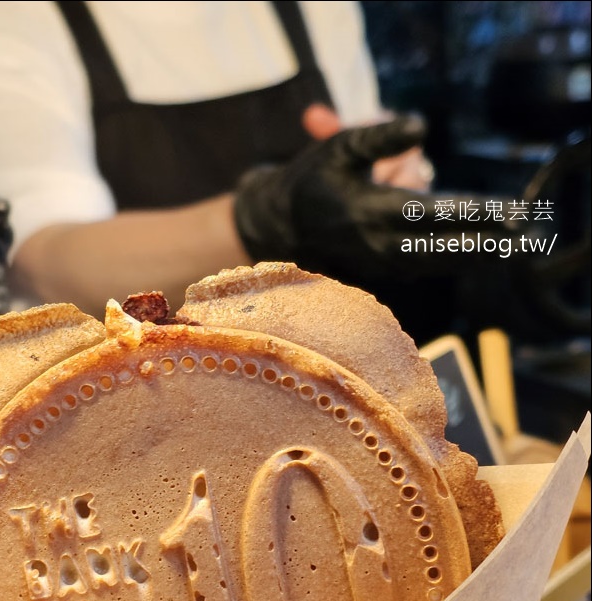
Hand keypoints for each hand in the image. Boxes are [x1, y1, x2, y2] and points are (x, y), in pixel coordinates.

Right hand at [234, 115, 515, 284]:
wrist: (279, 225)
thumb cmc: (311, 179)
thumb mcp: (340, 147)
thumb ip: (380, 137)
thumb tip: (422, 130)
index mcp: (370, 211)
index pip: (434, 213)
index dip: (473, 214)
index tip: (507, 211)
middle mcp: (378, 244)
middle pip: (443, 248)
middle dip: (484, 241)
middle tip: (520, 233)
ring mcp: (379, 264)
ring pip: (436, 263)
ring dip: (472, 255)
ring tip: (507, 247)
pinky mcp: (379, 272)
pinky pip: (423, 267)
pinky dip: (449, 260)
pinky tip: (475, 255)